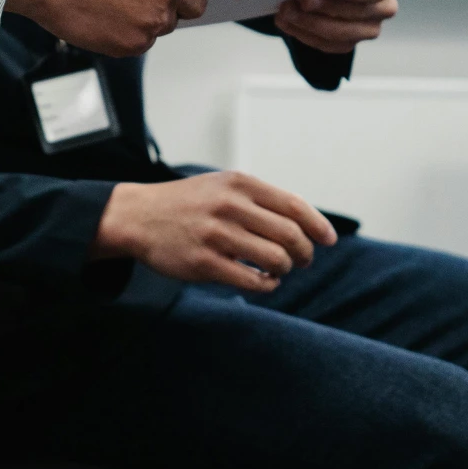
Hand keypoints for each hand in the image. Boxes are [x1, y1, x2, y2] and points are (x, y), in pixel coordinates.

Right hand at [91, 170, 336, 291]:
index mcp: (239, 184)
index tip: (329, 240)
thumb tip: (308, 221)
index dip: (318, 226)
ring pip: (275, 259)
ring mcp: (216, 235)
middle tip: (303, 260)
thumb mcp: (223, 186)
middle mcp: (229, 206)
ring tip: (279, 269)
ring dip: (285, 269)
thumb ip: (260, 198)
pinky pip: (252, 280)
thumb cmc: (187, 203)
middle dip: (304, 252)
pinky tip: (264, 280)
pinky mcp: (204, 263)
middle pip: (290, 235)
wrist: (139, 216)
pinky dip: (267, 284)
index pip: (294, 206)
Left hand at [273, 0, 398, 54]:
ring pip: (342, 34)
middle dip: (328, 7)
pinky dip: (303, 33)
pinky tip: (286, 22)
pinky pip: (327, 45)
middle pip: (360, 13)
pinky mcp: (348, 43)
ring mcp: (367, 28)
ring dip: (310, 23)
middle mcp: (382, 6)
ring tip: (287, 11)